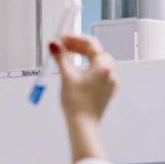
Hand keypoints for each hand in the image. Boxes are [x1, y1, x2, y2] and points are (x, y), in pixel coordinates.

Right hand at [49, 34, 114, 160]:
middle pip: (94, 51)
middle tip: (61, 45)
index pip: (90, 43)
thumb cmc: (77, 104)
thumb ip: (61, 57)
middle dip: (76, 46)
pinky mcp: (105, 90)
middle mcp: (110, 73)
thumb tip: (54, 44)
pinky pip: (97, 73)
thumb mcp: (66, 76)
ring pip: (95, 62)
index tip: (61, 38)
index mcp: (104, 66)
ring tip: (65, 56)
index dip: (74, 38)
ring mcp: (109, 82)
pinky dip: (85, 67)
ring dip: (80, 56)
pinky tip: (74, 69)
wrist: (83, 125)